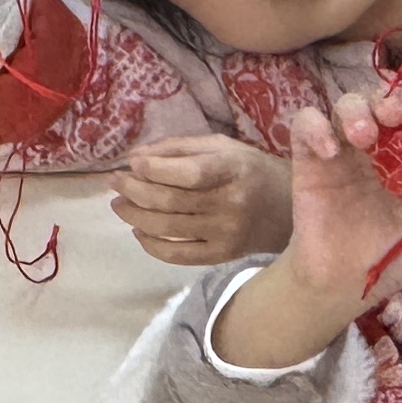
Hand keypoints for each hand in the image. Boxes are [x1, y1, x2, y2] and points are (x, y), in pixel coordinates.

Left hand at [111, 133, 293, 266]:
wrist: (287, 210)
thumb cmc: (250, 170)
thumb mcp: (224, 147)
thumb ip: (180, 148)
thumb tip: (136, 158)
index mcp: (234, 170)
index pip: (188, 173)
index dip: (154, 168)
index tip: (132, 163)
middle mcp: (231, 203)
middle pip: (170, 201)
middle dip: (133, 190)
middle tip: (114, 182)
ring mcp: (226, 233)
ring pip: (167, 228)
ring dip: (134, 215)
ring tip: (119, 204)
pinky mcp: (221, 255)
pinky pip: (177, 255)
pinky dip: (150, 244)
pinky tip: (138, 230)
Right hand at [207, 90, 401, 369]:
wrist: (342, 286)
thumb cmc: (392, 261)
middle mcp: (379, 148)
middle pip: (384, 100)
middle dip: (391, 98)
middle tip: (397, 114)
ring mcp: (344, 150)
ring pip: (346, 104)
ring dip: (355, 110)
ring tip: (363, 136)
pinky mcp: (310, 158)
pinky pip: (306, 124)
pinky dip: (315, 127)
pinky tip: (329, 151)